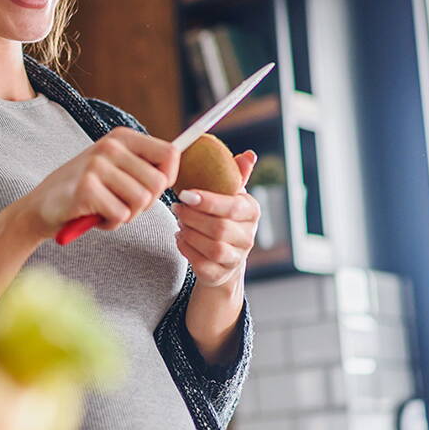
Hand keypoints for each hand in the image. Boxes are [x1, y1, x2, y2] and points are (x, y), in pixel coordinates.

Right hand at [20, 126, 180, 240]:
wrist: (40, 207)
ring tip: (105, 209)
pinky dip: (110, 224)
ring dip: (127, 215)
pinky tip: (94, 216)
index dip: (168, 178)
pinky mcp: (86, 189)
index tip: (149, 189)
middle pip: (158, 183)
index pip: (170, 153)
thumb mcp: (115, 168)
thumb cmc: (84, 191)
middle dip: (146, 203)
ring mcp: (96, 166)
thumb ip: (143, 166)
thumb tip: (174, 172)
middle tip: (122, 204)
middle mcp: (110, 146)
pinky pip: (121, 215)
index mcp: (121, 137)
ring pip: (141, 201)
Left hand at [171, 150, 260, 288]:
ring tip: (179, 222)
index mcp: (252, 211)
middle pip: (220, 228)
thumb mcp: (230, 194)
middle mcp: (249, 237)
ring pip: (212, 248)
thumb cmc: (223, 216)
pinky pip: (202, 265)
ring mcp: (236, 258)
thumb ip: (236, 174)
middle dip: (193, 217)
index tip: (185, 194)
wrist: (223, 256)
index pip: (233, 206)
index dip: (208, 201)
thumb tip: (249, 154)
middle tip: (176, 207)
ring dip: (190, 234)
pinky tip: (180, 238)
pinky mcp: (221, 275)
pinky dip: (186, 250)